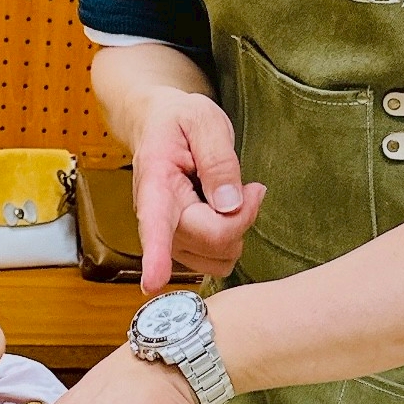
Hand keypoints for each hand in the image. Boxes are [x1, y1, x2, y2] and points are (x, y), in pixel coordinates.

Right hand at [134, 88, 265, 292]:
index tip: (152, 283)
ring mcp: (167, 236)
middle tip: (251, 186)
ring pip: (217, 256)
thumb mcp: (204, 121)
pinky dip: (231, 240)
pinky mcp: (181, 246)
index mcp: (155, 183)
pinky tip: (225, 212)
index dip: (155, 255)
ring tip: (232, 195)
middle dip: (242, 216)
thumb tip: (229, 204)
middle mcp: (155, 217)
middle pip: (210, 239)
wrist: (156, 125)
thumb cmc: (179, 120)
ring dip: (236, 230)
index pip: (155, 222)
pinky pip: (217, 260)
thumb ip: (218, 160)